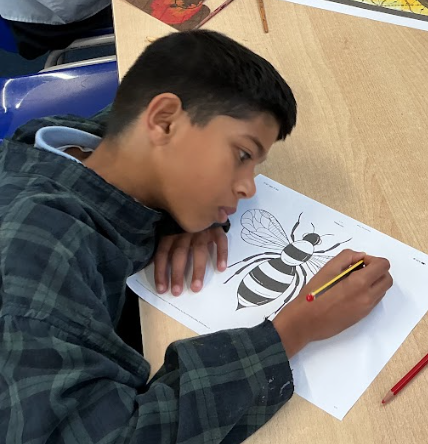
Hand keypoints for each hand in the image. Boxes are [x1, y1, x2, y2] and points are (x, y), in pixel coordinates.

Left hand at [154, 226, 227, 295]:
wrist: (202, 200)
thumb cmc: (184, 219)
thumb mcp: (170, 227)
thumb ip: (165, 244)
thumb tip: (153, 264)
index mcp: (171, 231)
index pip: (163, 253)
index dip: (161, 271)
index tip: (162, 289)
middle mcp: (185, 231)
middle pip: (180, 254)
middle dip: (177, 274)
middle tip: (177, 292)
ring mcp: (202, 229)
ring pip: (199, 250)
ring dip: (198, 269)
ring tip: (196, 287)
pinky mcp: (217, 228)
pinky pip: (220, 241)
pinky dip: (222, 254)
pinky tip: (221, 268)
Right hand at [272, 249, 392, 357]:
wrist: (306, 321)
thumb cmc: (313, 295)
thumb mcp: (327, 269)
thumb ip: (346, 257)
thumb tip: (360, 256)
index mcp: (359, 283)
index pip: (383, 265)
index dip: (372, 259)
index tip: (358, 262)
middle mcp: (368, 296)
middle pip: (387, 278)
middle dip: (377, 270)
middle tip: (359, 269)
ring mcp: (366, 308)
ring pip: (382, 290)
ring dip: (373, 281)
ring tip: (352, 280)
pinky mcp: (362, 316)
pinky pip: (374, 300)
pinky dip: (368, 292)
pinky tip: (350, 291)